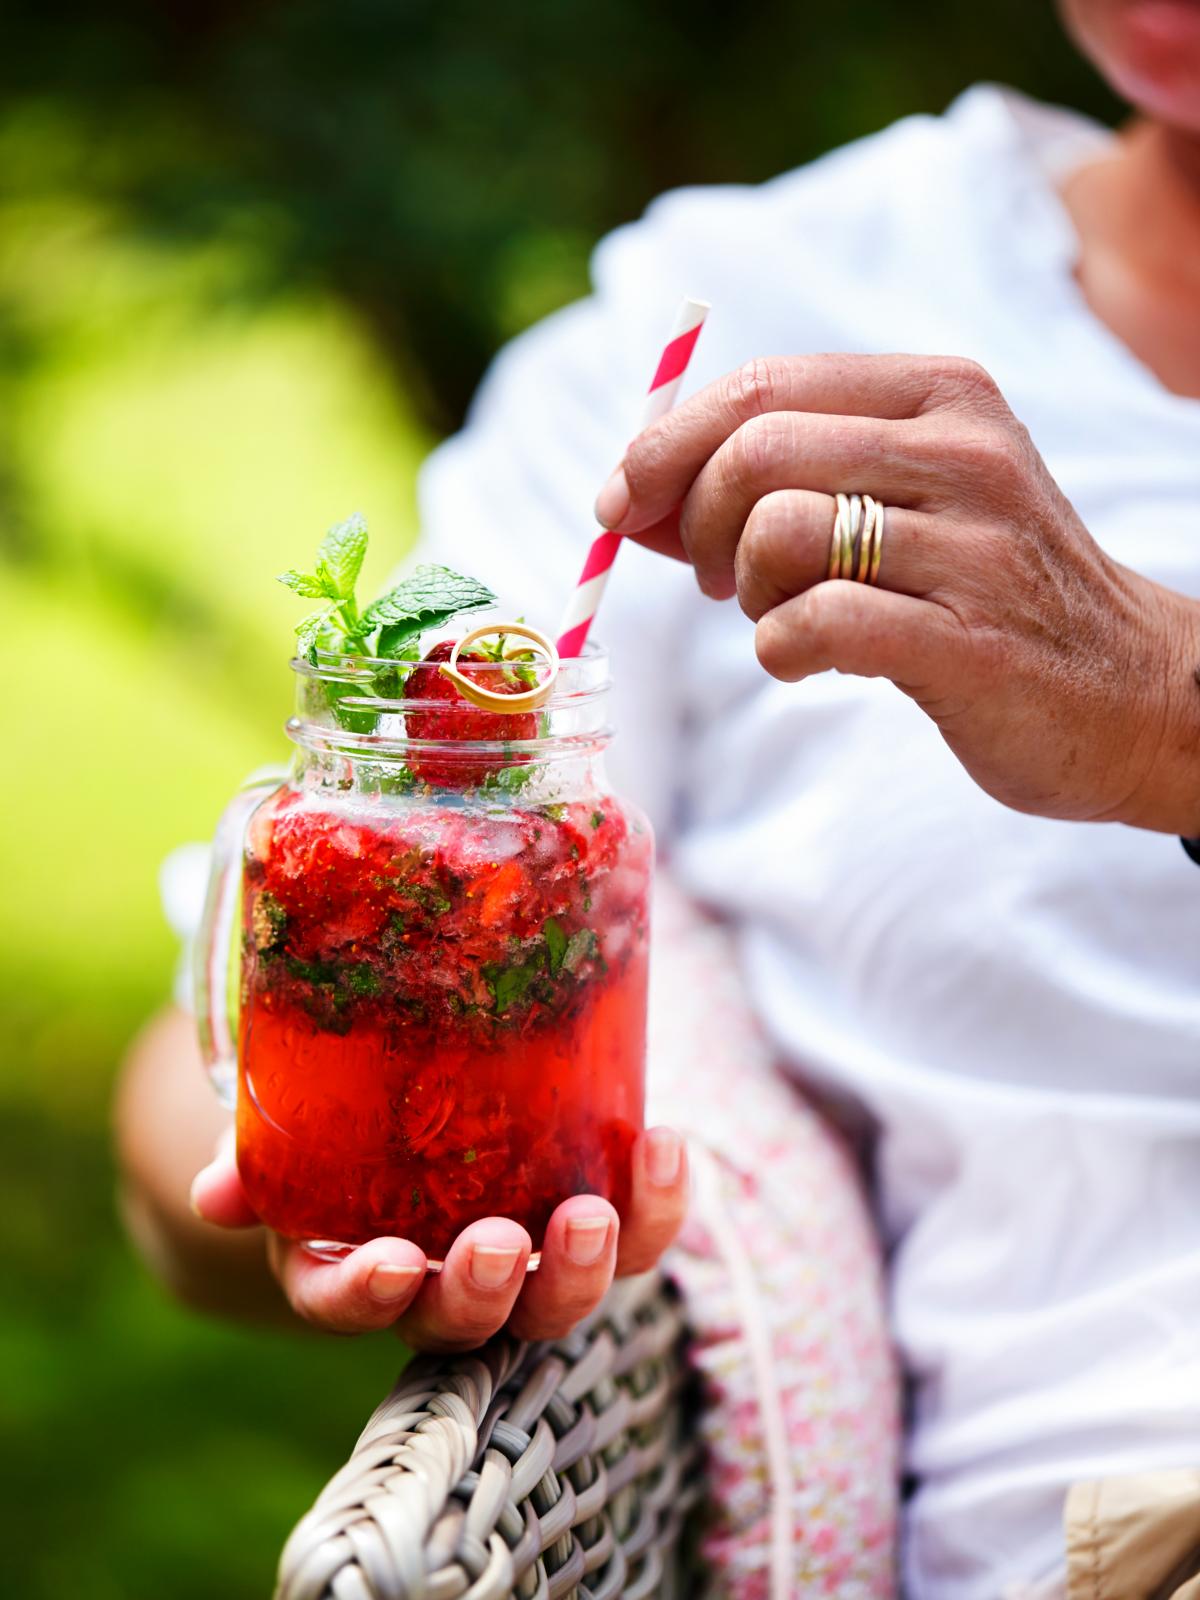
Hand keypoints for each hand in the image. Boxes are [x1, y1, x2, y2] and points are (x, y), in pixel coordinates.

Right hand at [190, 1127, 687, 1348]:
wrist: (416, 1097)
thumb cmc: (340, 1123)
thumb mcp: (291, 1131)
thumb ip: (256, 1157)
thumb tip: (214, 1192)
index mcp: (356, 1266)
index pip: (349, 1307)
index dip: (366, 1299)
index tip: (388, 1263)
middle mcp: (443, 1284)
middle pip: (472, 1323)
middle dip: (487, 1293)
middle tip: (499, 1241)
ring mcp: (526, 1262)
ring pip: (561, 1300)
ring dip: (585, 1266)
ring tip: (598, 1207)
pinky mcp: (592, 1224)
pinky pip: (635, 1234)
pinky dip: (656, 1202)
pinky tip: (663, 1145)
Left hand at [595, 354, 1199, 833]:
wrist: (1131, 694)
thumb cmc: (988, 595)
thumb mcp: (899, 508)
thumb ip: (774, 488)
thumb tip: (631, 498)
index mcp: (939, 397)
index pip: (760, 386)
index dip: (665, 445)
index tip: (622, 502)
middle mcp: (962, 453)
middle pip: (755, 450)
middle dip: (696, 522)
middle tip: (716, 579)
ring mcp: (973, 547)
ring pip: (778, 532)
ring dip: (745, 592)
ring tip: (781, 618)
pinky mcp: (971, 643)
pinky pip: (817, 624)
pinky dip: (780, 649)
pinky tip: (809, 661)